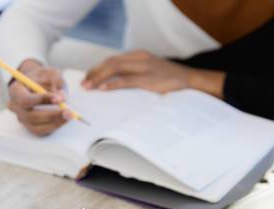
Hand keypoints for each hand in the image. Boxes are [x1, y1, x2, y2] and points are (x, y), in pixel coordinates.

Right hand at [7, 59, 72, 135]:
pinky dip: (54, 126)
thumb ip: (56, 83)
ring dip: (55, 122)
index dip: (42, 101)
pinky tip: (64, 119)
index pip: (25, 100)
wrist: (39, 83)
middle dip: (51, 115)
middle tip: (69, 111)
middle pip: (30, 116)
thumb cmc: (44, 78)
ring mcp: (21, 118)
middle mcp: (15, 106)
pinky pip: (41, 131)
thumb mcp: (51, 74)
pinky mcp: (30, 126)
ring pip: (36, 126)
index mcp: (16, 90)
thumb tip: (60, 99)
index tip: (58, 99)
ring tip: (70, 115)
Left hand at [83, 50, 224, 97]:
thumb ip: (134, 73)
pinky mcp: (147, 79)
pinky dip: (112, 84)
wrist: (190, 80)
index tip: (87, 76)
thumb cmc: (169, 79)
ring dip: (99, 78)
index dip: (98, 68)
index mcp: (138, 55)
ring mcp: (143, 67)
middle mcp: (139, 58)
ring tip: (89, 86)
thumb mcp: (150, 71)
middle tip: (83, 83)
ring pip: (114, 69)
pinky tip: (102, 88)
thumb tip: (115, 83)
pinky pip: (125, 80)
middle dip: (94, 73)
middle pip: (110, 63)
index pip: (112, 59)